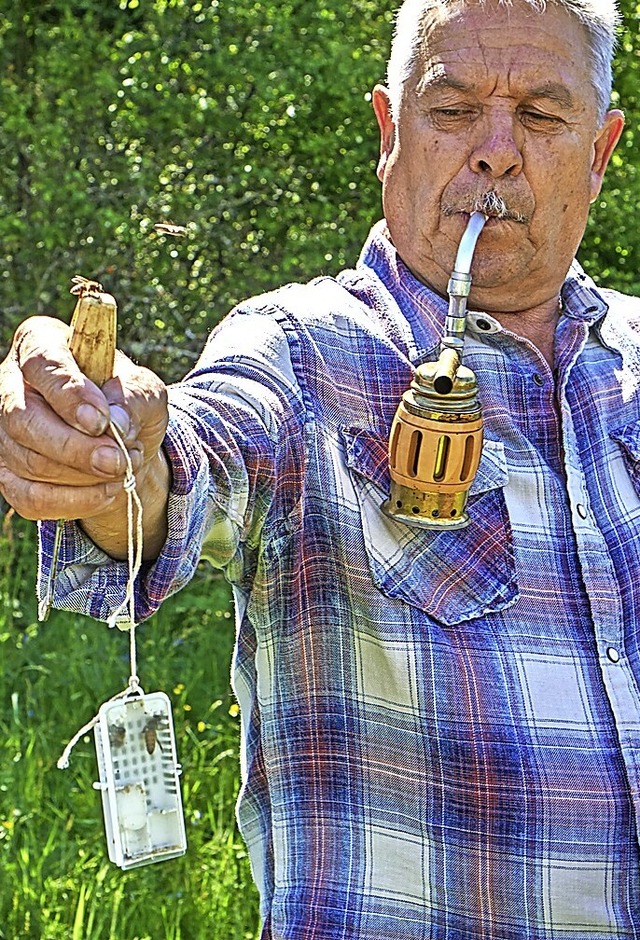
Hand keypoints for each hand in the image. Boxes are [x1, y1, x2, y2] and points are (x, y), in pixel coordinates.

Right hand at [0, 316, 169, 554]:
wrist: (124, 441)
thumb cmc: (127, 400)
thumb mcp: (145, 389)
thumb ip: (133, 398)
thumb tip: (114, 423)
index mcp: (41, 344)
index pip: (42, 364)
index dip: (70, 394)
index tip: (101, 421)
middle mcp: (11, 385)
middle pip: (24, 421)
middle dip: (76, 449)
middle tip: (118, 460)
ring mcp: (4, 432)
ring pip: (30, 462)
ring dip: (85, 476)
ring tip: (125, 467)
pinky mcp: (9, 474)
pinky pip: (31, 498)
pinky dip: (76, 501)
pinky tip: (108, 491)